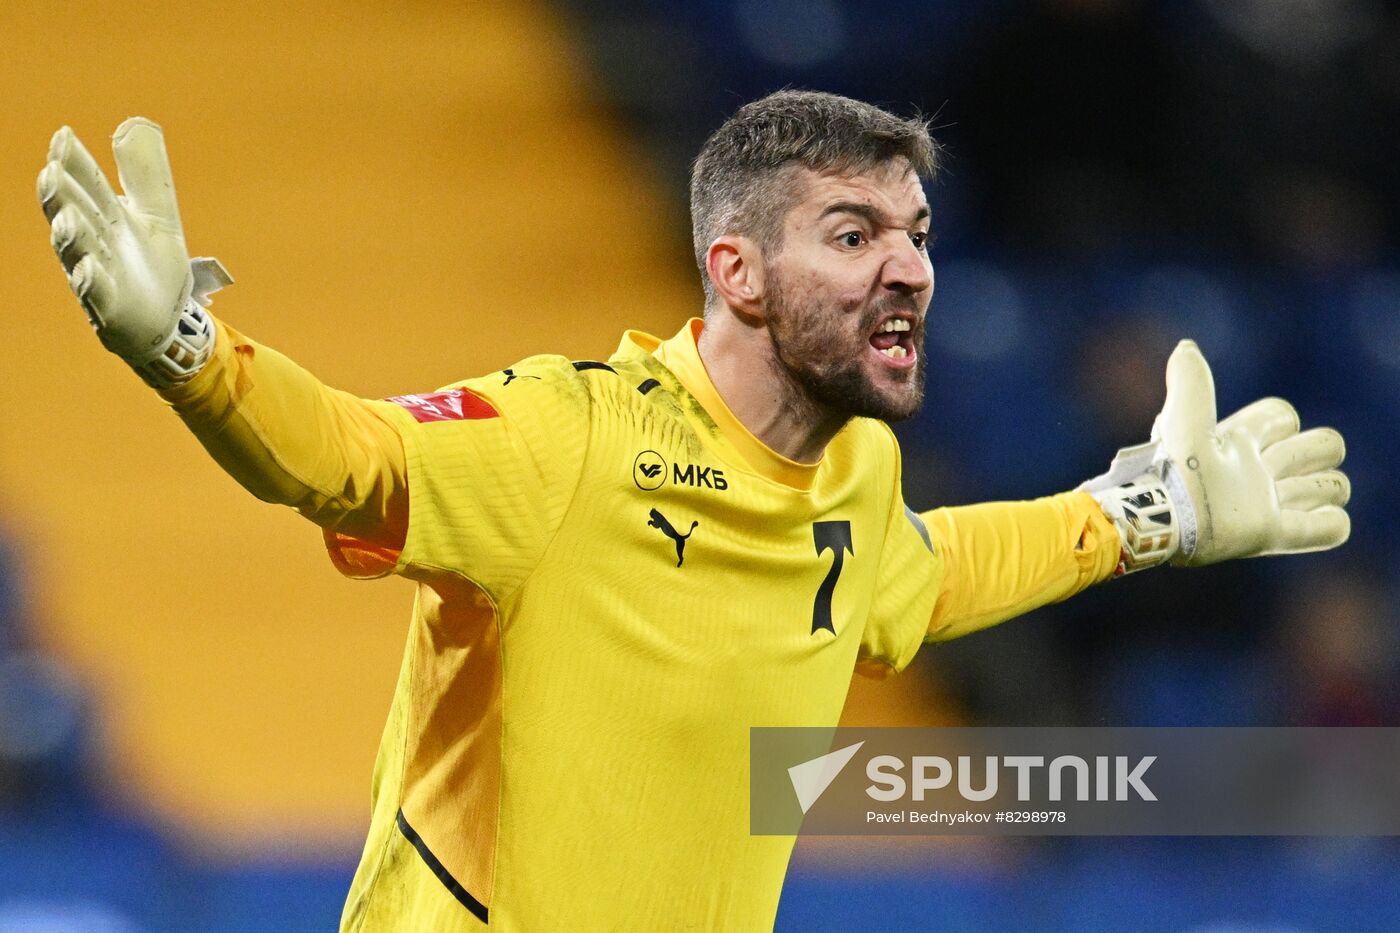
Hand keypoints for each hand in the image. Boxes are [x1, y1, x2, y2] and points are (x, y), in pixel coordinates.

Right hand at [38, 118, 228, 384]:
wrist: (168, 320)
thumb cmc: (153, 264)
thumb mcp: (156, 213)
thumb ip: (145, 174)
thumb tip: (134, 123)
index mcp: (104, 215)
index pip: (85, 183)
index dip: (72, 161)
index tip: (63, 135)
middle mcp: (93, 243)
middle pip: (72, 213)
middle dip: (61, 195)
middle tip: (52, 171)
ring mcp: (98, 276)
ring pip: (77, 253)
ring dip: (70, 235)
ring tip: (67, 218)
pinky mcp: (110, 308)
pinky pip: (97, 295)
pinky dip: (92, 282)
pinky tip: (90, 268)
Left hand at [1155, 340, 1349, 565]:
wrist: (1162, 520)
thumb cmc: (1173, 469)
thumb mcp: (1183, 421)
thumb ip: (1191, 384)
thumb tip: (1186, 347)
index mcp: (1237, 443)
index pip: (1282, 416)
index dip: (1280, 420)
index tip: (1257, 436)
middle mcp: (1256, 473)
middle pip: (1317, 448)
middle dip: (1313, 451)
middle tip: (1279, 468)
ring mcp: (1268, 505)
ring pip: (1328, 486)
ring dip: (1325, 488)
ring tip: (1291, 498)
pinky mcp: (1273, 536)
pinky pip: (1327, 529)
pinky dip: (1332, 523)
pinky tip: (1319, 518)